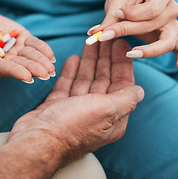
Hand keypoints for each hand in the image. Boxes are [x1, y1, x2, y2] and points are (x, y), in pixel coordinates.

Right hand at [0, 11, 54, 82]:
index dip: (17, 72)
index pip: (6, 70)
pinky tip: (50, 54)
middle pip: (22, 64)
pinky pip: (34, 44)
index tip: (27, 76)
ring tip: (51, 64)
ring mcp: (16, 50)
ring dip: (41, 60)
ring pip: (31, 55)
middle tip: (45, 73)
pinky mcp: (22, 38)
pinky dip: (42, 47)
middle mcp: (7, 62)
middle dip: (34, 68)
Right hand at [8, 39, 143, 162]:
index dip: (122, 64)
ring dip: (88, 61)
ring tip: (89, 42)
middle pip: (103, 80)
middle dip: (105, 58)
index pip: (122, 85)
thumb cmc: (73, 125)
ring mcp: (75, 109)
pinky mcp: (57, 107)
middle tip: (105, 38)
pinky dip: (70, 72)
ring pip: (85, 80)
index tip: (121, 44)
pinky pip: (67, 85)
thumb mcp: (106, 110)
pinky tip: (73, 58)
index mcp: (112, 117)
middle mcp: (95, 113)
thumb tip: (140, 91)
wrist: (37, 140)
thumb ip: (125, 98)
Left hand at [88, 0, 177, 71]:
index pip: (151, 10)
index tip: (115, 14)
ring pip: (167, 41)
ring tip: (131, 54)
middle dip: (129, 30)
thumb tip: (93, 35)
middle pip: (154, 25)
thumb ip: (108, 20)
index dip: (132, 14)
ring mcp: (173, 24)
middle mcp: (173, 8)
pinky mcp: (171, 36)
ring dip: (149, 49)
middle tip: (105, 36)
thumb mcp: (117, 3)